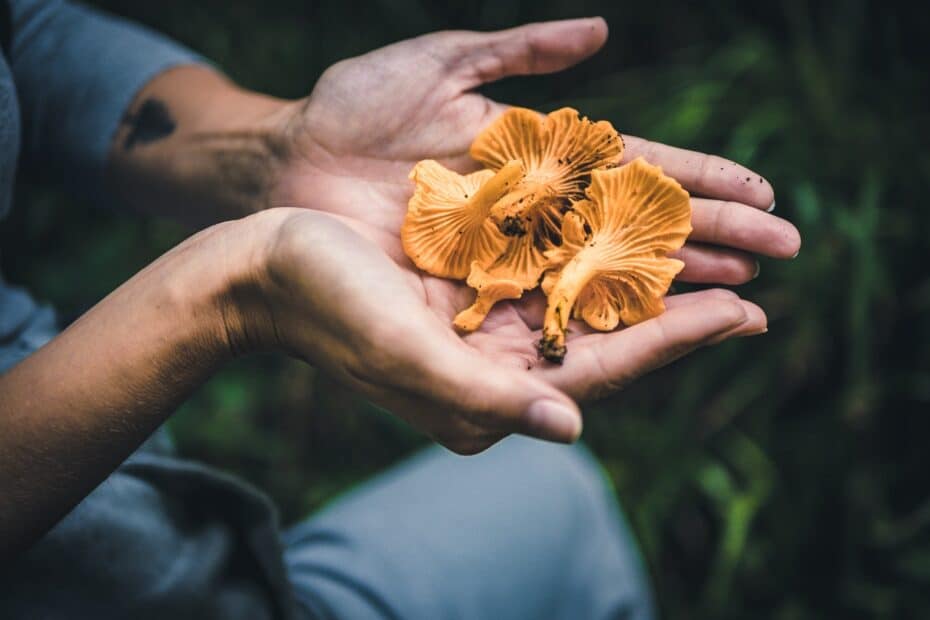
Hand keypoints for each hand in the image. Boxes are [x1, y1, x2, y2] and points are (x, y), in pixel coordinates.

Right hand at [233, 208, 764, 454]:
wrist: (262, 269)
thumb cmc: (325, 307)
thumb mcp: (403, 352)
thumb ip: (485, 397)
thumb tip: (572, 431)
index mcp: (484, 394)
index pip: (602, 372)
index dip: (675, 342)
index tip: (744, 316)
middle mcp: (494, 366)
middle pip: (608, 341)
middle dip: (680, 315)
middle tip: (754, 290)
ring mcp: (484, 327)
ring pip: (588, 304)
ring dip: (648, 282)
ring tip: (713, 261)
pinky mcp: (471, 290)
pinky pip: (551, 273)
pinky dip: (597, 255)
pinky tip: (633, 234)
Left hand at [273, 17, 800, 280]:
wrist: (288, 165)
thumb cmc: (355, 108)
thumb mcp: (437, 65)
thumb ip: (516, 51)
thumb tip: (601, 32)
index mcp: (537, 151)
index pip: (637, 164)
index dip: (700, 178)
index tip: (762, 193)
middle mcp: (534, 208)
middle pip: (637, 223)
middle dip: (711, 236)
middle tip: (782, 254)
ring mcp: (507, 252)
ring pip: (606, 270)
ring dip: (675, 282)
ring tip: (741, 297)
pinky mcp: (474, 288)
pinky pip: (546, 305)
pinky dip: (598, 315)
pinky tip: (654, 329)